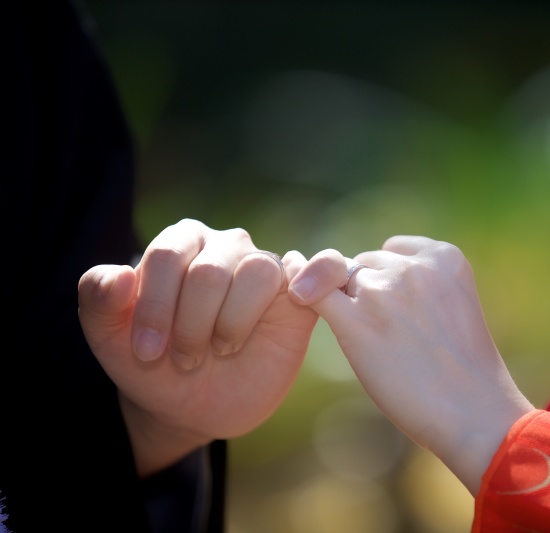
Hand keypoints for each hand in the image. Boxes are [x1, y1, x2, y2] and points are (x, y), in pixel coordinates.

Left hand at [78, 218, 318, 476]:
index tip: (145, 354)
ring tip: (220, 350)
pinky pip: (323, 266)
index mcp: (180, 243)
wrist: (194, 405)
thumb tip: (119, 275)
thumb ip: (99, 303)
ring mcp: (265, 270)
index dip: (155, 308)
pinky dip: (320, 273)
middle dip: (190, 326)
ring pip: (257, 272)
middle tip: (183, 361)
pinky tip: (299, 298)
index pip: (166, 256)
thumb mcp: (110, 340)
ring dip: (232, 323)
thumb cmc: (154, 364)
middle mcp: (225, 247)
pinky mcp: (300, 298)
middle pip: (209, 271)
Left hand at [286, 235, 534, 494]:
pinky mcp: (355, 322)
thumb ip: (419, 282)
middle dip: (367, 292)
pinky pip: (312, 292)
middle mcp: (413, 266)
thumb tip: (360, 277)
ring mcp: (383, 292)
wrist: (472, 412)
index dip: (389, 278)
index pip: (394, 249)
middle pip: (365, 265)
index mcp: (445, 256)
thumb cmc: (463, 370)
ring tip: (377, 344)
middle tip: (391, 335)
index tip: (404, 309)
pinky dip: (299, 285)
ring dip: (346, 305)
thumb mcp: (454, 306)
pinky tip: (292, 286)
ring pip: (340, 281)